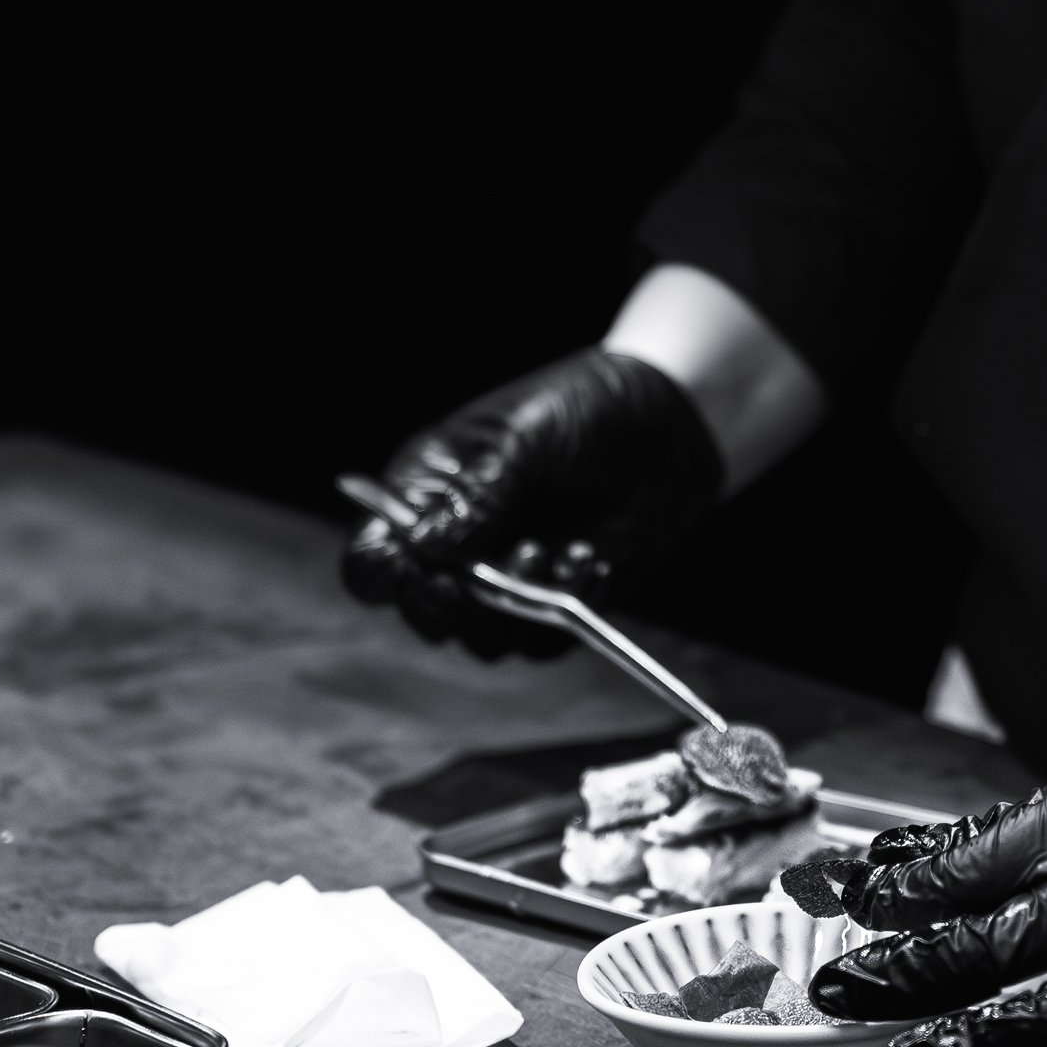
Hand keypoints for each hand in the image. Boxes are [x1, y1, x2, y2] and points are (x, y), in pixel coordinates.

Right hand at [339, 349, 722, 659]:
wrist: (673, 425)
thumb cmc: (588, 408)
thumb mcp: (525, 435)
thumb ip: (477, 493)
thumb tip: (421, 545)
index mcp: (426, 492)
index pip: (373, 553)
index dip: (383, 573)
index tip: (425, 567)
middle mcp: (456, 544)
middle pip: (421, 608)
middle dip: (459, 601)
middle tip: (504, 566)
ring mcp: (504, 577)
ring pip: (480, 635)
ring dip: (519, 603)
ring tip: (558, 551)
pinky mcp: (553, 602)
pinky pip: (541, 638)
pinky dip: (566, 609)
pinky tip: (590, 558)